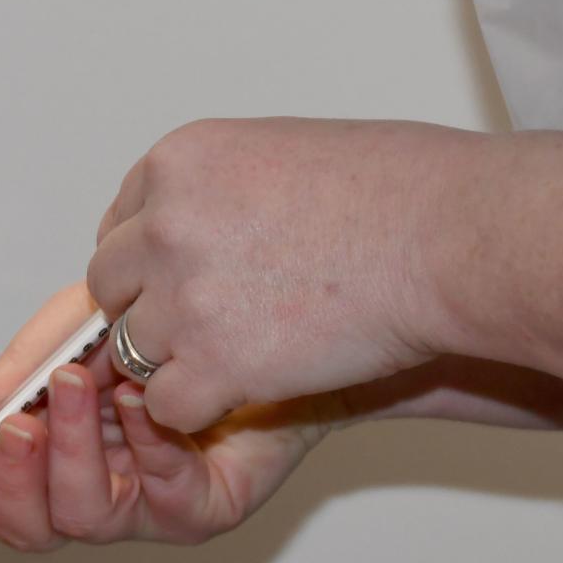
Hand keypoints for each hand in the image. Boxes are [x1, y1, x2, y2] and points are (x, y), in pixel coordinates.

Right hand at [0, 282, 339, 562]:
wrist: (266, 307)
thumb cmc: (169, 323)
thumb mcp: (73, 330)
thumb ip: (15, 378)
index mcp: (49, 454)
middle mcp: (91, 489)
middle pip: (27, 525)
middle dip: (13, 475)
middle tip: (20, 421)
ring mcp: (145, 507)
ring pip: (85, 515)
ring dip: (73, 448)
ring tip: (80, 386)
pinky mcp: (202, 510)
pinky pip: (161, 497)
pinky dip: (143, 443)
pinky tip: (142, 401)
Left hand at [87, 117, 467, 433]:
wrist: (450, 237)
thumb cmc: (401, 192)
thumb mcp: (283, 153)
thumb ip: (221, 188)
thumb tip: (202, 222)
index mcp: (179, 161)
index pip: (120, 224)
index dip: (152, 261)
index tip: (191, 278)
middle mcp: (165, 223)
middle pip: (112, 285)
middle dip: (152, 309)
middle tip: (213, 325)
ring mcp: (183, 296)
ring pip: (132, 350)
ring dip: (178, 360)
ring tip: (244, 354)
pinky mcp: (212, 363)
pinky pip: (164, 405)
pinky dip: (199, 409)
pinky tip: (246, 391)